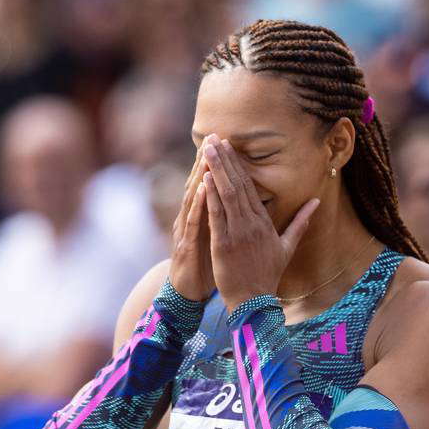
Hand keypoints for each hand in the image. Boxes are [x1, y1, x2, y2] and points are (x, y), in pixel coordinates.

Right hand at [168, 142, 214, 300]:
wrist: (187, 292)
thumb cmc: (205, 265)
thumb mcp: (218, 240)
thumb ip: (226, 220)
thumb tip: (240, 206)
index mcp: (204, 217)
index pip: (212, 186)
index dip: (219, 165)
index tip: (228, 143)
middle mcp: (192, 218)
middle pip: (199, 185)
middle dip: (207, 161)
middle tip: (214, 136)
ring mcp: (187, 230)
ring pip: (193, 198)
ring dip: (199, 175)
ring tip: (207, 153)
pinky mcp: (187, 245)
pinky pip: (193, 222)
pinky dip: (198, 204)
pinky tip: (204, 188)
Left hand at [202, 133, 319, 311]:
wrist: (255, 300)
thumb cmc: (268, 274)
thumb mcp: (287, 246)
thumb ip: (300, 221)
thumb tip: (316, 201)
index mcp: (265, 222)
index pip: (250, 187)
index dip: (238, 164)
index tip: (229, 145)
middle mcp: (252, 224)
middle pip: (238, 185)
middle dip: (226, 159)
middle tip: (214, 137)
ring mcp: (238, 233)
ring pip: (227, 194)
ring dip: (217, 170)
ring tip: (207, 148)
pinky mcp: (223, 243)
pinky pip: (217, 214)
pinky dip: (211, 195)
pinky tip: (204, 177)